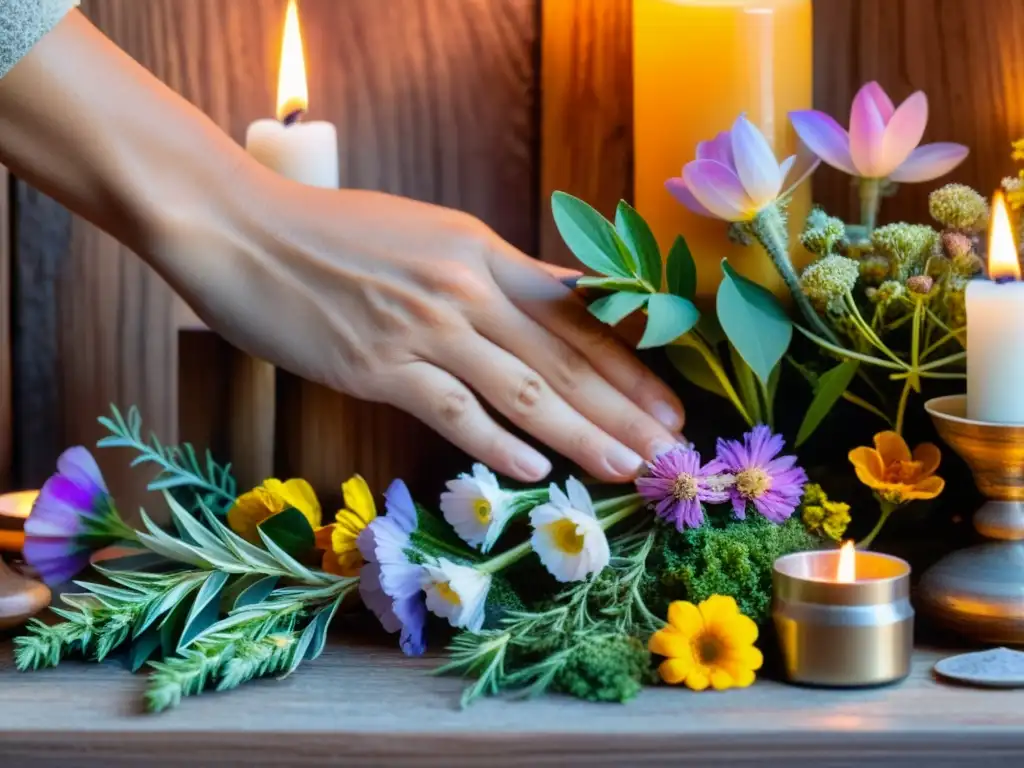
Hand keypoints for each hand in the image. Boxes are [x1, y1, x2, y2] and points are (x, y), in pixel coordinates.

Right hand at [162, 174, 683, 482]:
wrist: (240, 229)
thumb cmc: (330, 235)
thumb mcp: (426, 235)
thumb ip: (490, 271)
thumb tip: (553, 299)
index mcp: (481, 251)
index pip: (575, 316)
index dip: (629, 363)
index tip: (667, 402)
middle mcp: (465, 287)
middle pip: (563, 356)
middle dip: (625, 406)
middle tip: (671, 449)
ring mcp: (422, 327)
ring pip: (522, 388)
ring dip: (581, 432)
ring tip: (627, 469)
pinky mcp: (377, 364)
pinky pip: (451, 408)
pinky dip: (495, 442)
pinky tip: (536, 468)